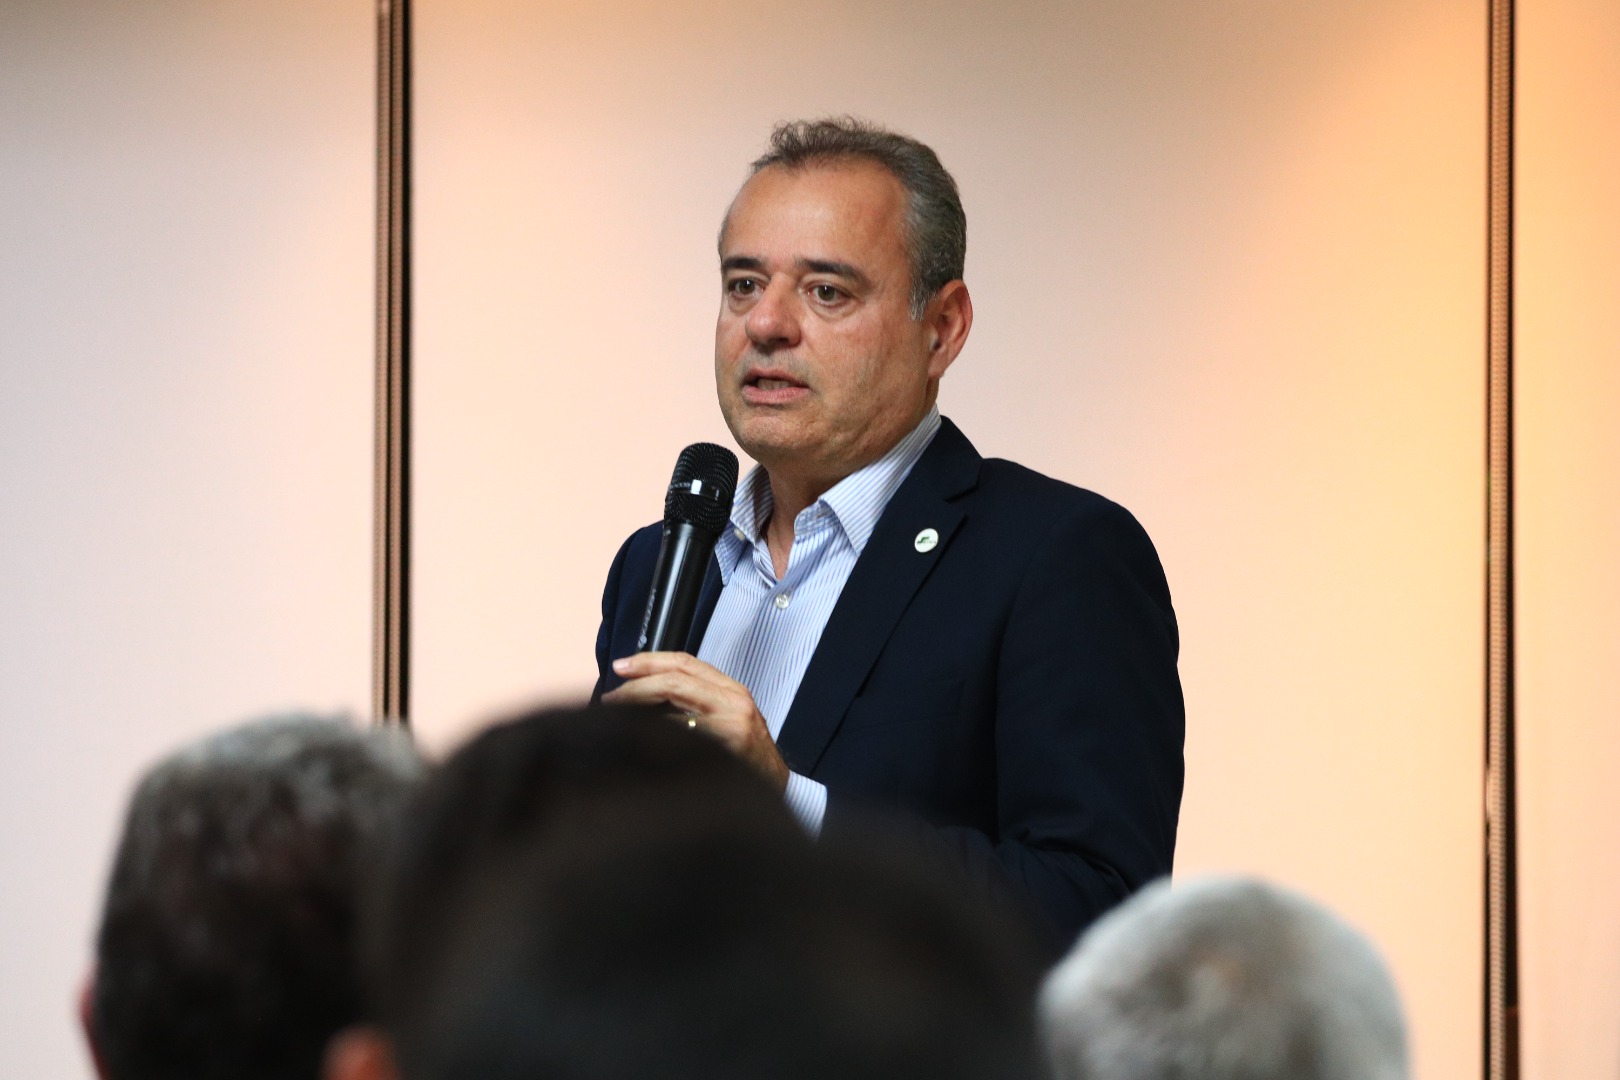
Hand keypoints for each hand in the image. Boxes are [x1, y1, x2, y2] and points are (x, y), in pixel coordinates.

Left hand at [602, 652, 789, 792]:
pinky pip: (680, 732)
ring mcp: (731, 725)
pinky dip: (654, 731)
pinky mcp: (726, 747)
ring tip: (616, 712)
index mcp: (732, 691)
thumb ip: (695, 703)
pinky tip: (637, 736)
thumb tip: (643, 695)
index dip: (649, 660)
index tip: (622, 667)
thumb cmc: (747, 759)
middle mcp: (734, 702)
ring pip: (675, 699)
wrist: (776, 789)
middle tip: (611, 696)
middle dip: (636, 684)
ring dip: (637, 703)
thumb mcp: (727, 720)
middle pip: (676, 678)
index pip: (685, 662)